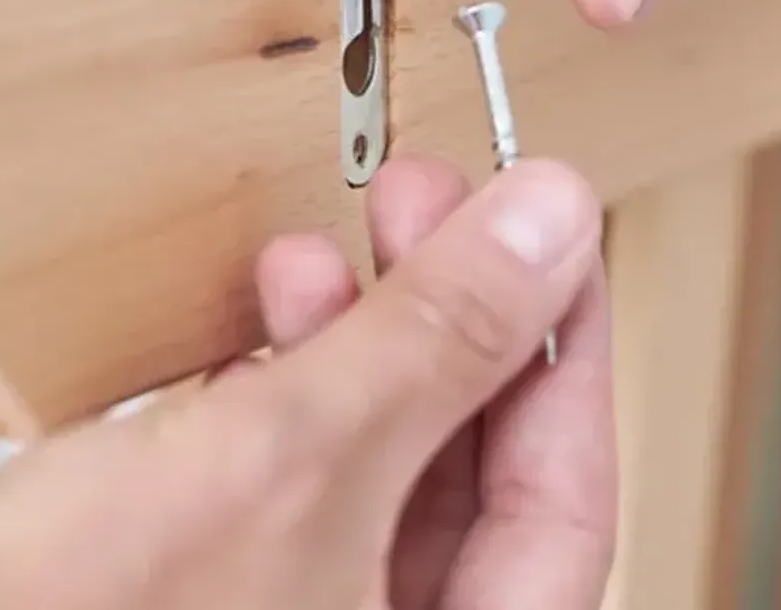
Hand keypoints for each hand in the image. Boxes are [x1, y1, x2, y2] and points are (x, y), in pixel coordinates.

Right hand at [0, 157, 613, 609]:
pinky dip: (286, 379)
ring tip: (327, 248)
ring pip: (373, 457)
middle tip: (432, 206)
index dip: (564, 354)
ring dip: (360, 338)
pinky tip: (265, 314)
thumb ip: (437, 340)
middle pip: (464, 471)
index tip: (556, 240)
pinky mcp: (216, 575)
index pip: (562, 504)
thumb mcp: (295, 457)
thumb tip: (550, 225)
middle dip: (447, 323)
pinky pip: (290, 462)